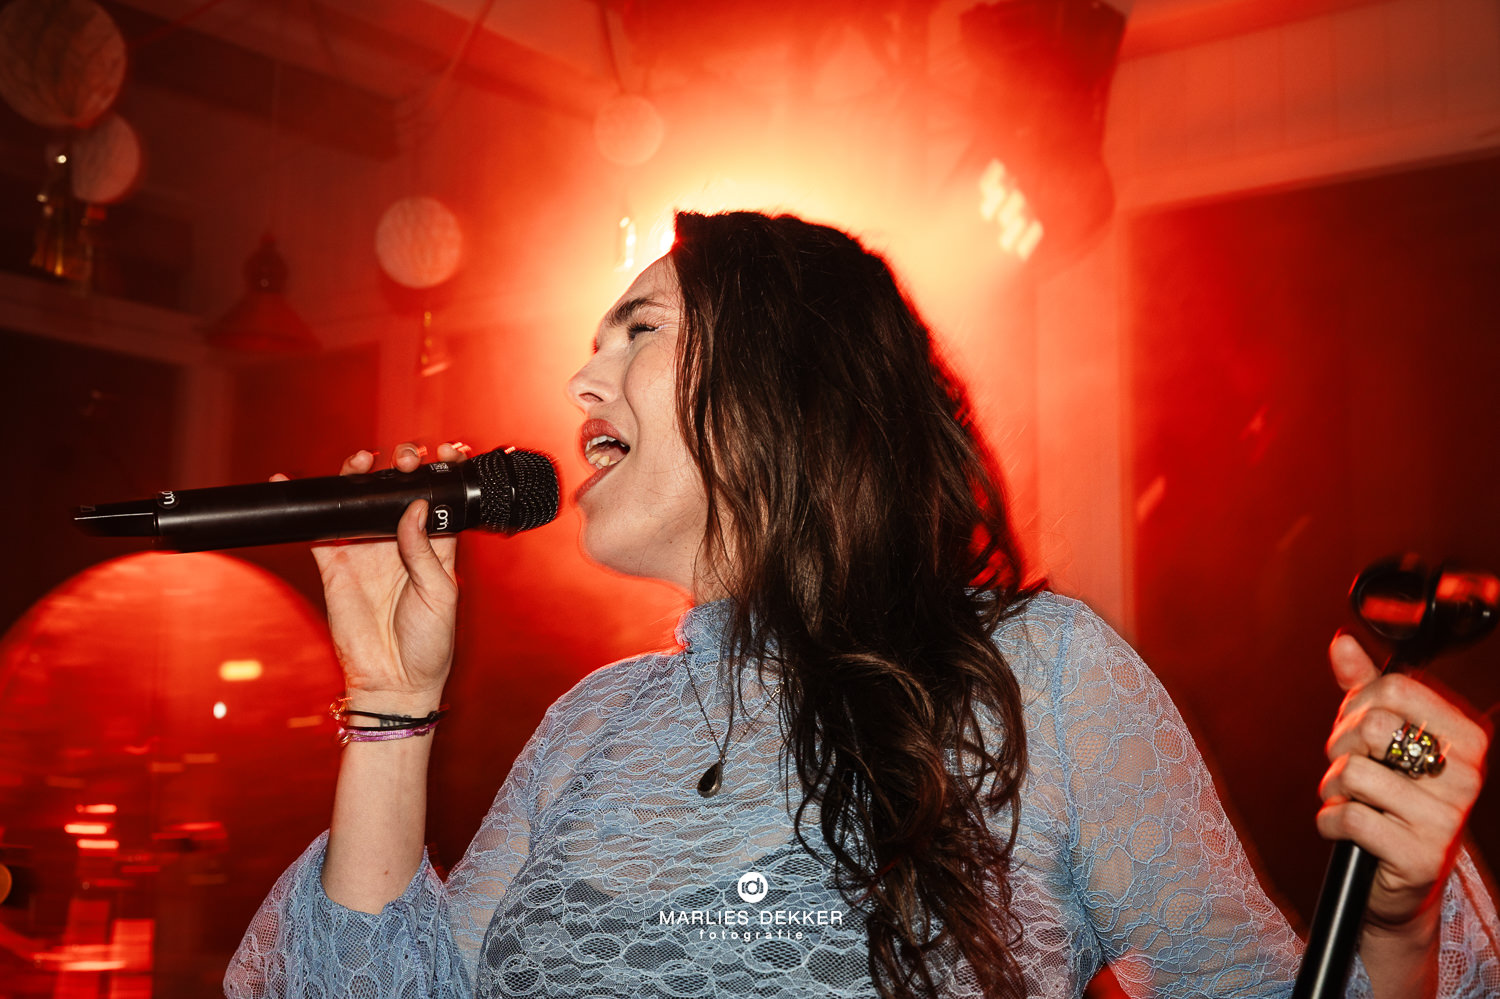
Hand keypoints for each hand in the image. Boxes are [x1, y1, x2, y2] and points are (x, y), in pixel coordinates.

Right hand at [276, 442, 467, 707]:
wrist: (394, 682)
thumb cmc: (430, 644)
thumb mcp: (440, 595)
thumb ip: (426, 550)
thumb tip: (416, 507)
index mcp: (435, 545)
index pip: (437, 497)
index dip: (440, 471)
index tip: (445, 452)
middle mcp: (400, 540)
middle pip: (396, 489)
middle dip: (399, 464)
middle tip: (402, 460)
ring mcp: (366, 549)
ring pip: (358, 500)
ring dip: (358, 474)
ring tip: (361, 461)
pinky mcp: (335, 563)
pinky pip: (318, 527)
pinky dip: (306, 505)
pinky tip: (293, 481)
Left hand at [1317, 633, 1489, 931]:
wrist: (1399, 875)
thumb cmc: (1389, 793)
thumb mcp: (1379, 735)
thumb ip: (1362, 688)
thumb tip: (1342, 642)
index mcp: (1466, 736)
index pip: (1393, 687)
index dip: (1356, 705)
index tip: (1358, 727)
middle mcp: (1467, 775)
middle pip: (1372, 726)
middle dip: (1340, 747)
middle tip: (1350, 768)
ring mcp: (1447, 818)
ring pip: (1354, 774)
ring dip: (1333, 790)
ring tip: (1351, 802)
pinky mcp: (1421, 856)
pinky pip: (1349, 818)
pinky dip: (1330, 822)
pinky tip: (1348, 830)